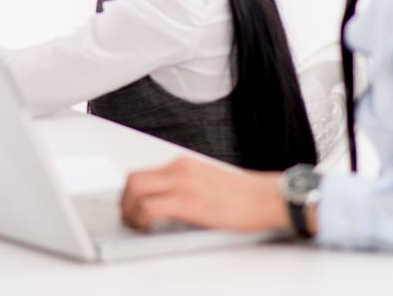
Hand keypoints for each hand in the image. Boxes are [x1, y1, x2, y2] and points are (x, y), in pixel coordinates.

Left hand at [120, 157, 289, 233]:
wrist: (267, 198)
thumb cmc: (244, 195)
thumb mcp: (207, 181)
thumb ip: (184, 185)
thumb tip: (164, 202)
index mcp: (183, 165)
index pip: (143, 173)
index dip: (130, 193)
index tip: (131, 207)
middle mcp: (179, 169)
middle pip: (133, 179)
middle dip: (124, 201)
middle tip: (129, 218)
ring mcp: (183, 184)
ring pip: (136, 190)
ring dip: (129, 210)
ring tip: (137, 225)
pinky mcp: (189, 202)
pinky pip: (150, 207)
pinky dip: (142, 218)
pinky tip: (148, 227)